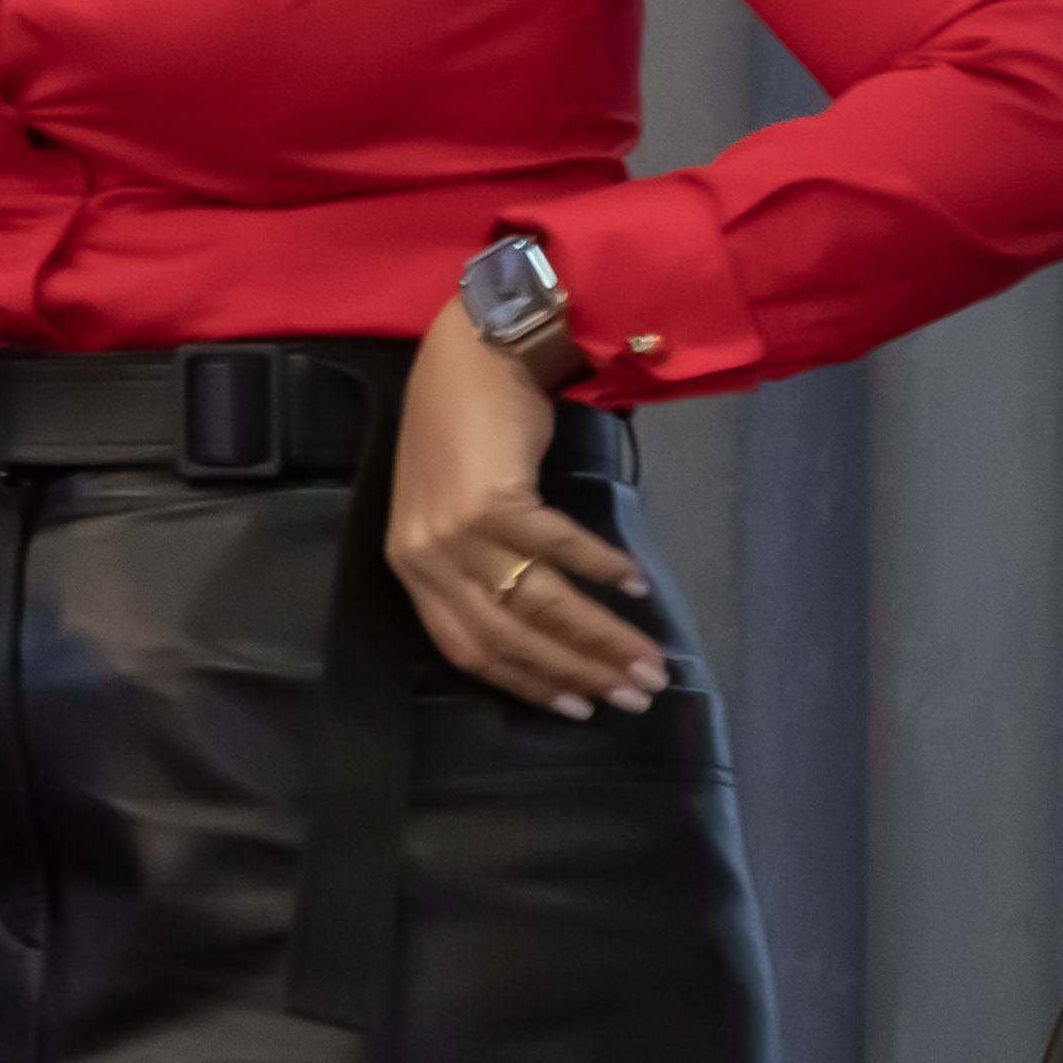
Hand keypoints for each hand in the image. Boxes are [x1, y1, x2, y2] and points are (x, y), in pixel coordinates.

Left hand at [389, 294, 665, 716]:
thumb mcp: (448, 513)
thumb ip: (476, 570)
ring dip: (605, 638)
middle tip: (636, 694)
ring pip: (542, 604)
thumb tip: (545, 634)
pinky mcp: (493, 500)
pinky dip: (604, 570)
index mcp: (411, 568)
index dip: (529, 683)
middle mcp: (425, 556)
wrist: (469, 355)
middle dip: (580, 673)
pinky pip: (561, 550)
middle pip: (511, 638)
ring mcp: (456, 529)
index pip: (471, 649)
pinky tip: (637, 584)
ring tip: (651, 660)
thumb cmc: (460, 434)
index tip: (579, 707)